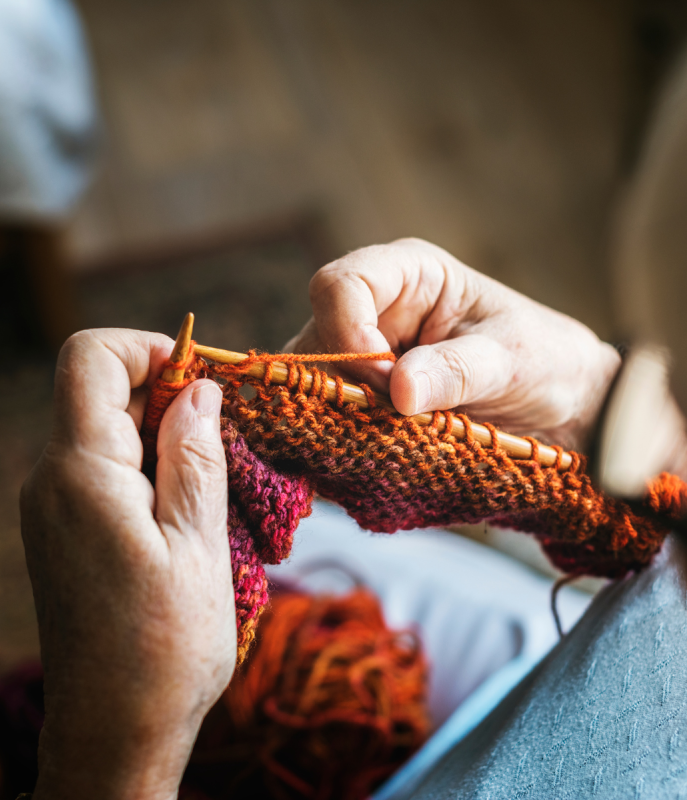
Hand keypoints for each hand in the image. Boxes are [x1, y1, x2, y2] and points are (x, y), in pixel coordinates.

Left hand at [20, 329, 235, 799]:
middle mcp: (52, 480)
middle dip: (166, 393)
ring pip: (105, 428)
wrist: (115, 728)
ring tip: (213, 482)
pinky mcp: (65, 528)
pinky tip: (187, 507)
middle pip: (99, 390)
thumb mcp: (197, 544)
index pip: (89, 357)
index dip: (148, 348)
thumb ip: (194, 455)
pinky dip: (147, 465)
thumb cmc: (164, 647)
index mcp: (81, 473)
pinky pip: (103, 467)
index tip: (201, 379)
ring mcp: (53, 506)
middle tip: (225, 436)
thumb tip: (201, 388)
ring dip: (163, 433)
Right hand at [287, 238, 620, 450]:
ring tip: (388, 443)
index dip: (348, 331)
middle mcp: (375, 311)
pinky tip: (377, 455)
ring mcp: (363, 358)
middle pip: (316, 338)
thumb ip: (457, 370)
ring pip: (314, 384)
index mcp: (409, 275)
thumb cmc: (542, 361)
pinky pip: (328, 417)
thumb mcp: (509, 361)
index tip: (385, 382)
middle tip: (389, 422)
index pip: (341, 284)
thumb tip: (400, 390)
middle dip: (343, 385)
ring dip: (341, 417)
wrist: (558, 407)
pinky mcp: (362, 399)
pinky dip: (345, 439)